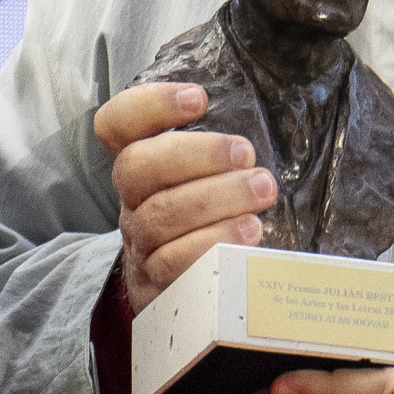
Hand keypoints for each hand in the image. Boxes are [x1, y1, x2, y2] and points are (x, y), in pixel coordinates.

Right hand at [95, 80, 277, 314]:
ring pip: (160, 215)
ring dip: (216, 198)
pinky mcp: (157, 283)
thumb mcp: (209, 180)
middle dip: (195, 154)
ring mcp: (141, 242)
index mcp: (142, 165)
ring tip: (263, 189)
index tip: (199, 99)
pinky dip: (214, 242)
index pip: (116, 125)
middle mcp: (132, 200)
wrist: (185, 295)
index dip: (148, 106)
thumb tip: (276, 111)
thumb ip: (223, 152)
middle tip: (245, 153)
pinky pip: (175, 261)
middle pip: (136, 167)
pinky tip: (250, 231)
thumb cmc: (209, 222)